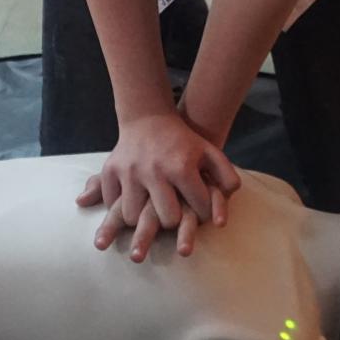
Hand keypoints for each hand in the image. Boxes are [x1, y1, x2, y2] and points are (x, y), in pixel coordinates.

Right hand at [76, 111, 241, 261]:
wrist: (148, 118)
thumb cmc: (183, 140)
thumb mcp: (210, 152)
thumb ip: (226, 176)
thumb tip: (228, 202)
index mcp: (181, 167)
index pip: (198, 207)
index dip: (203, 213)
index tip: (200, 211)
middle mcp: (155, 171)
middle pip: (166, 219)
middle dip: (173, 221)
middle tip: (173, 213)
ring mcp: (130, 171)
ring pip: (133, 217)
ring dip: (141, 219)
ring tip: (149, 211)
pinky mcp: (111, 171)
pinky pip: (111, 202)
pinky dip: (118, 207)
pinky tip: (130, 203)